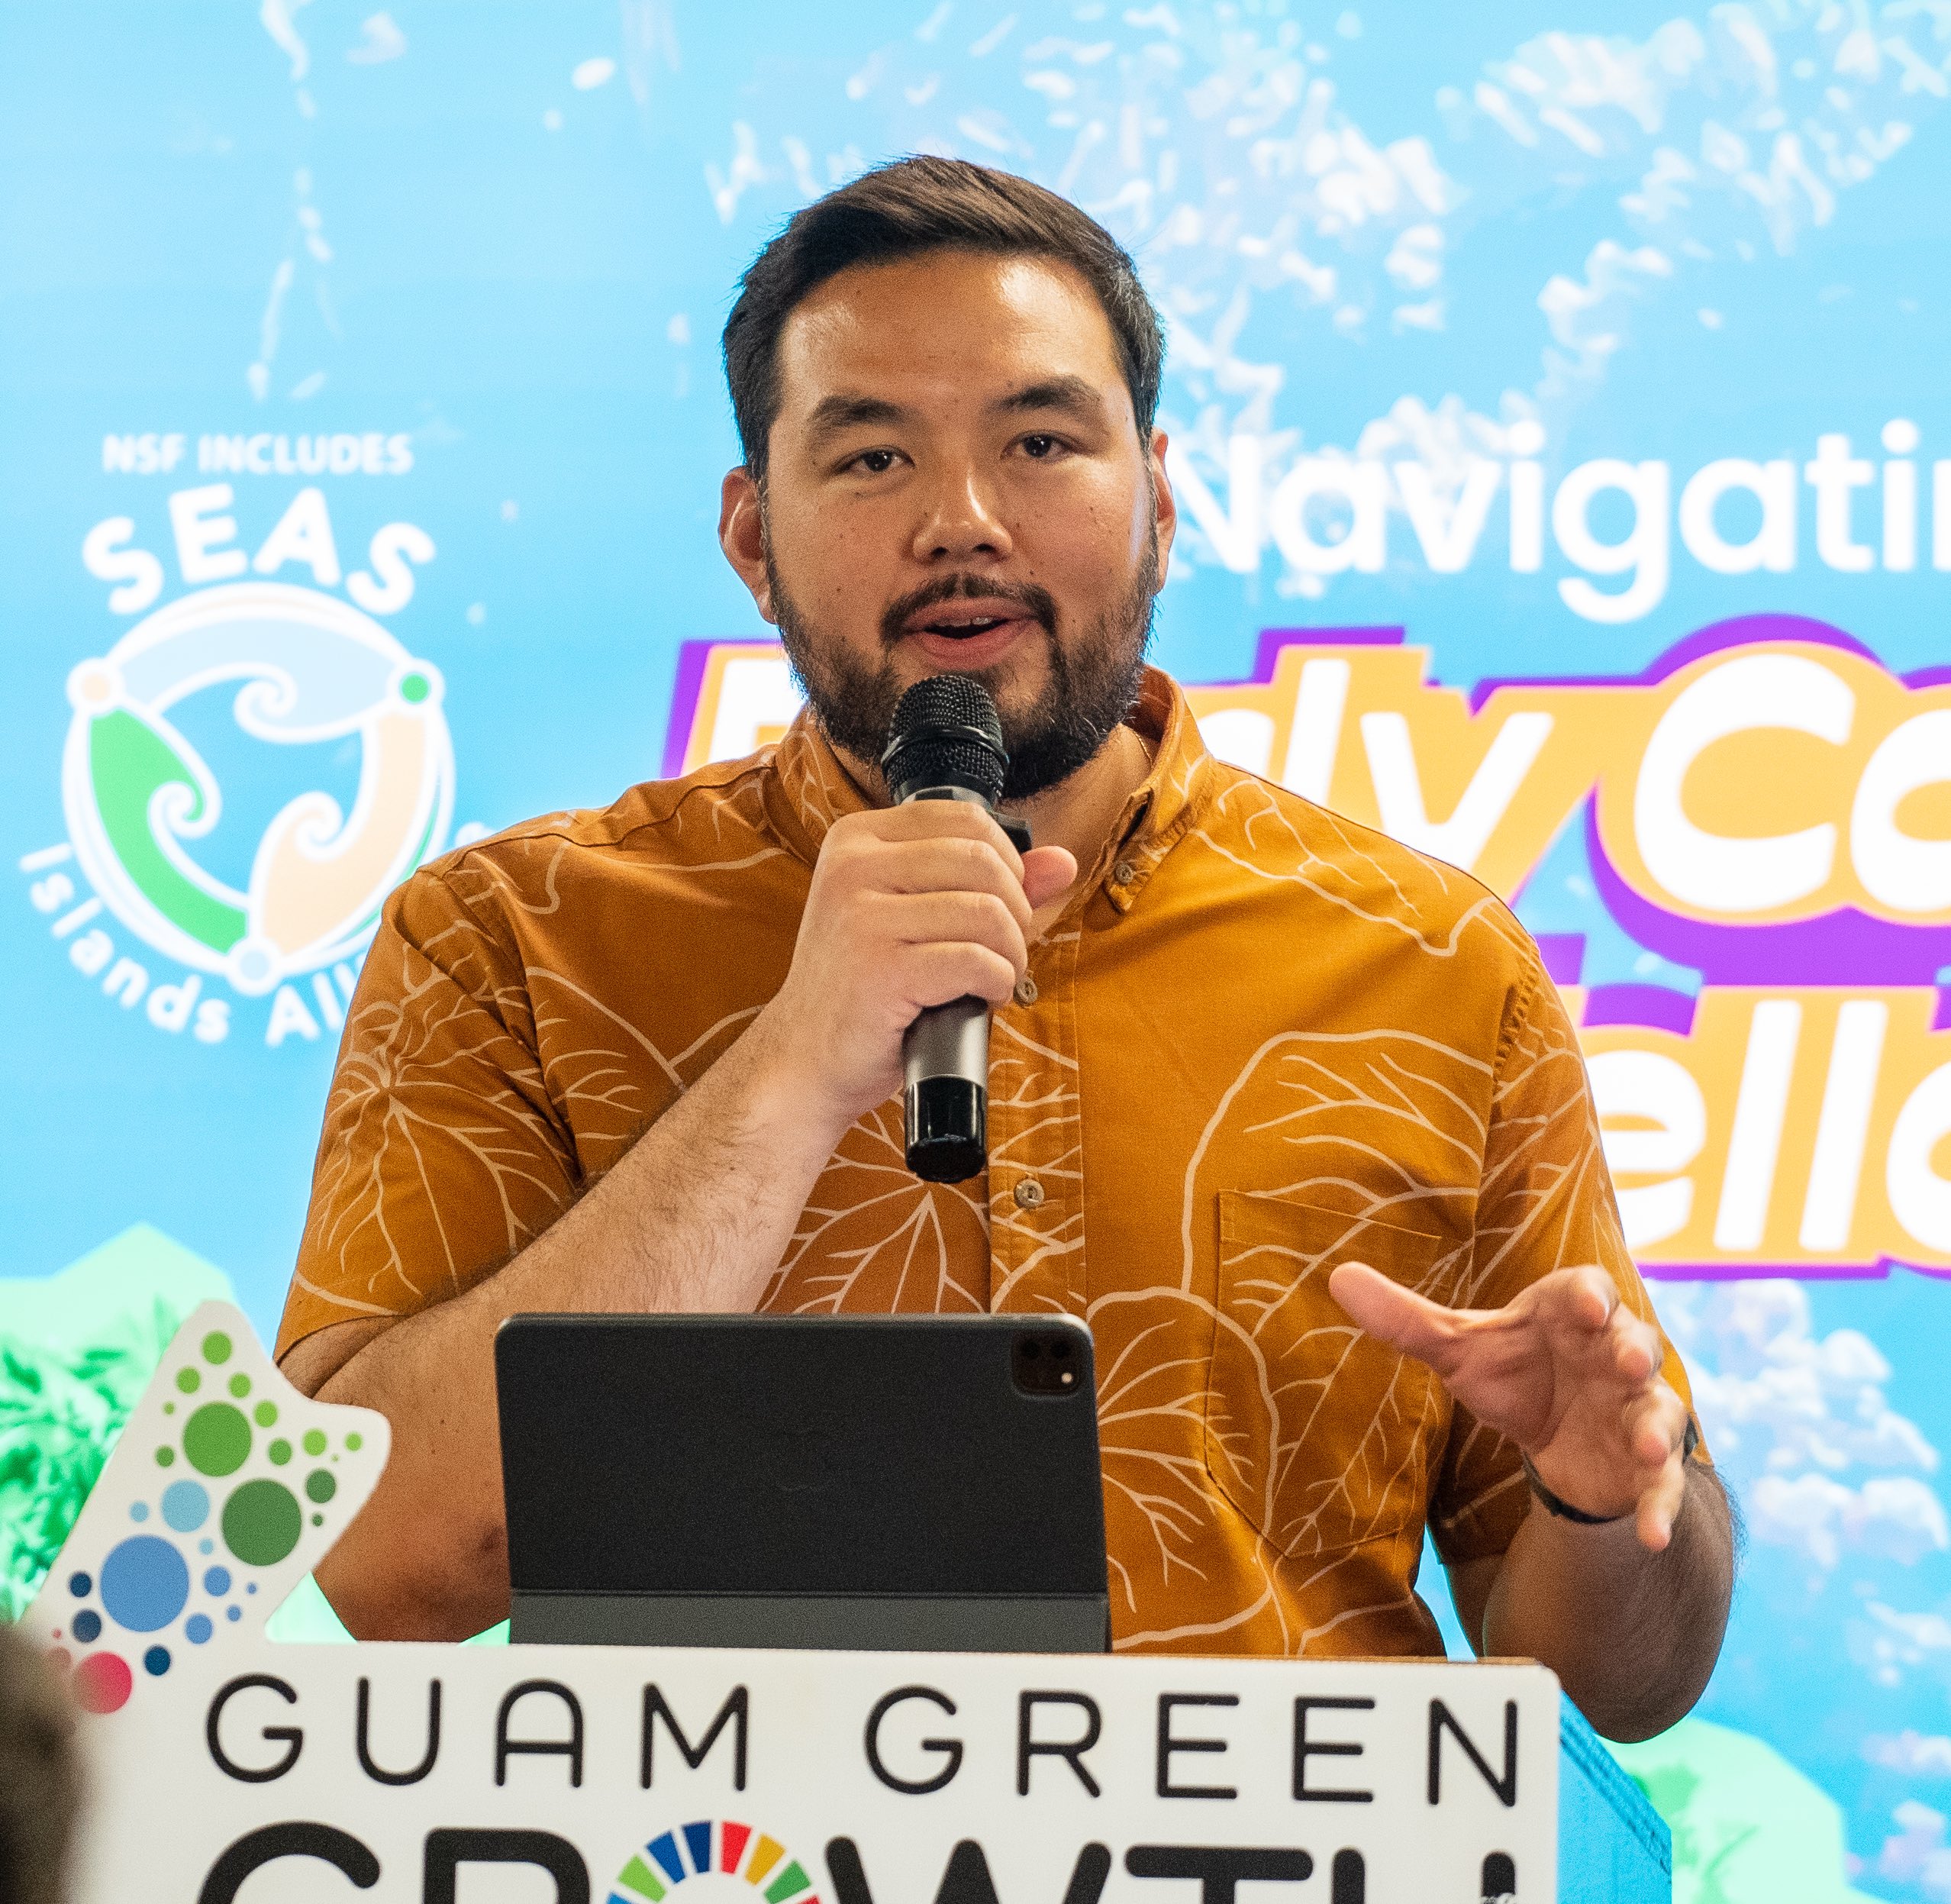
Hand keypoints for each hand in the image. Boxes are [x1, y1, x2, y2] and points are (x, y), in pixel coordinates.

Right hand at [751, 801, 1075, 1133]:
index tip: (1000, 906)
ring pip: (987, 912)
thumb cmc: (866, 985)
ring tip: (994, 978)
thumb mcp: (919, 917)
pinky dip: (997, 984)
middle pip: (984, 861)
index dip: (1008, 863)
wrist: (806, 1057)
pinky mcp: (879, 968)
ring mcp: (861, 915)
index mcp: (858, 838)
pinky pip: (975, 961)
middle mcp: (853, 866)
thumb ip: (989, 883)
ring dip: (1012, 954)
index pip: (967, 819)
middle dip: (1017, 912)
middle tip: (1004, 951)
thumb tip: (1063, 861)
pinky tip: (981, 998)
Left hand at [1328, 1262, 1690, 1551]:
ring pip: (1658, 1411)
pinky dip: (1661, 1508)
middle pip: (1635, 1343)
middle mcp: (1613, 1356)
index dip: (1589, 1295)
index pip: (1587, 1290)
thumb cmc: (1511, 1370)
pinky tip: (1652, 1536)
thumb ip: (1406, 1320)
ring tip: (1644, 1447)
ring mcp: (1636, 1409)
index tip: (1587, 1304)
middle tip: (1626, 1361)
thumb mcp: (1459, 1349)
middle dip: (1633, 1351)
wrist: (1555, 1433)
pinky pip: (1662, 1484)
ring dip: (1654, 1428)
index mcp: (1570, 1314)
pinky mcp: (1645, 1464)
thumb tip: (1339, 1276)